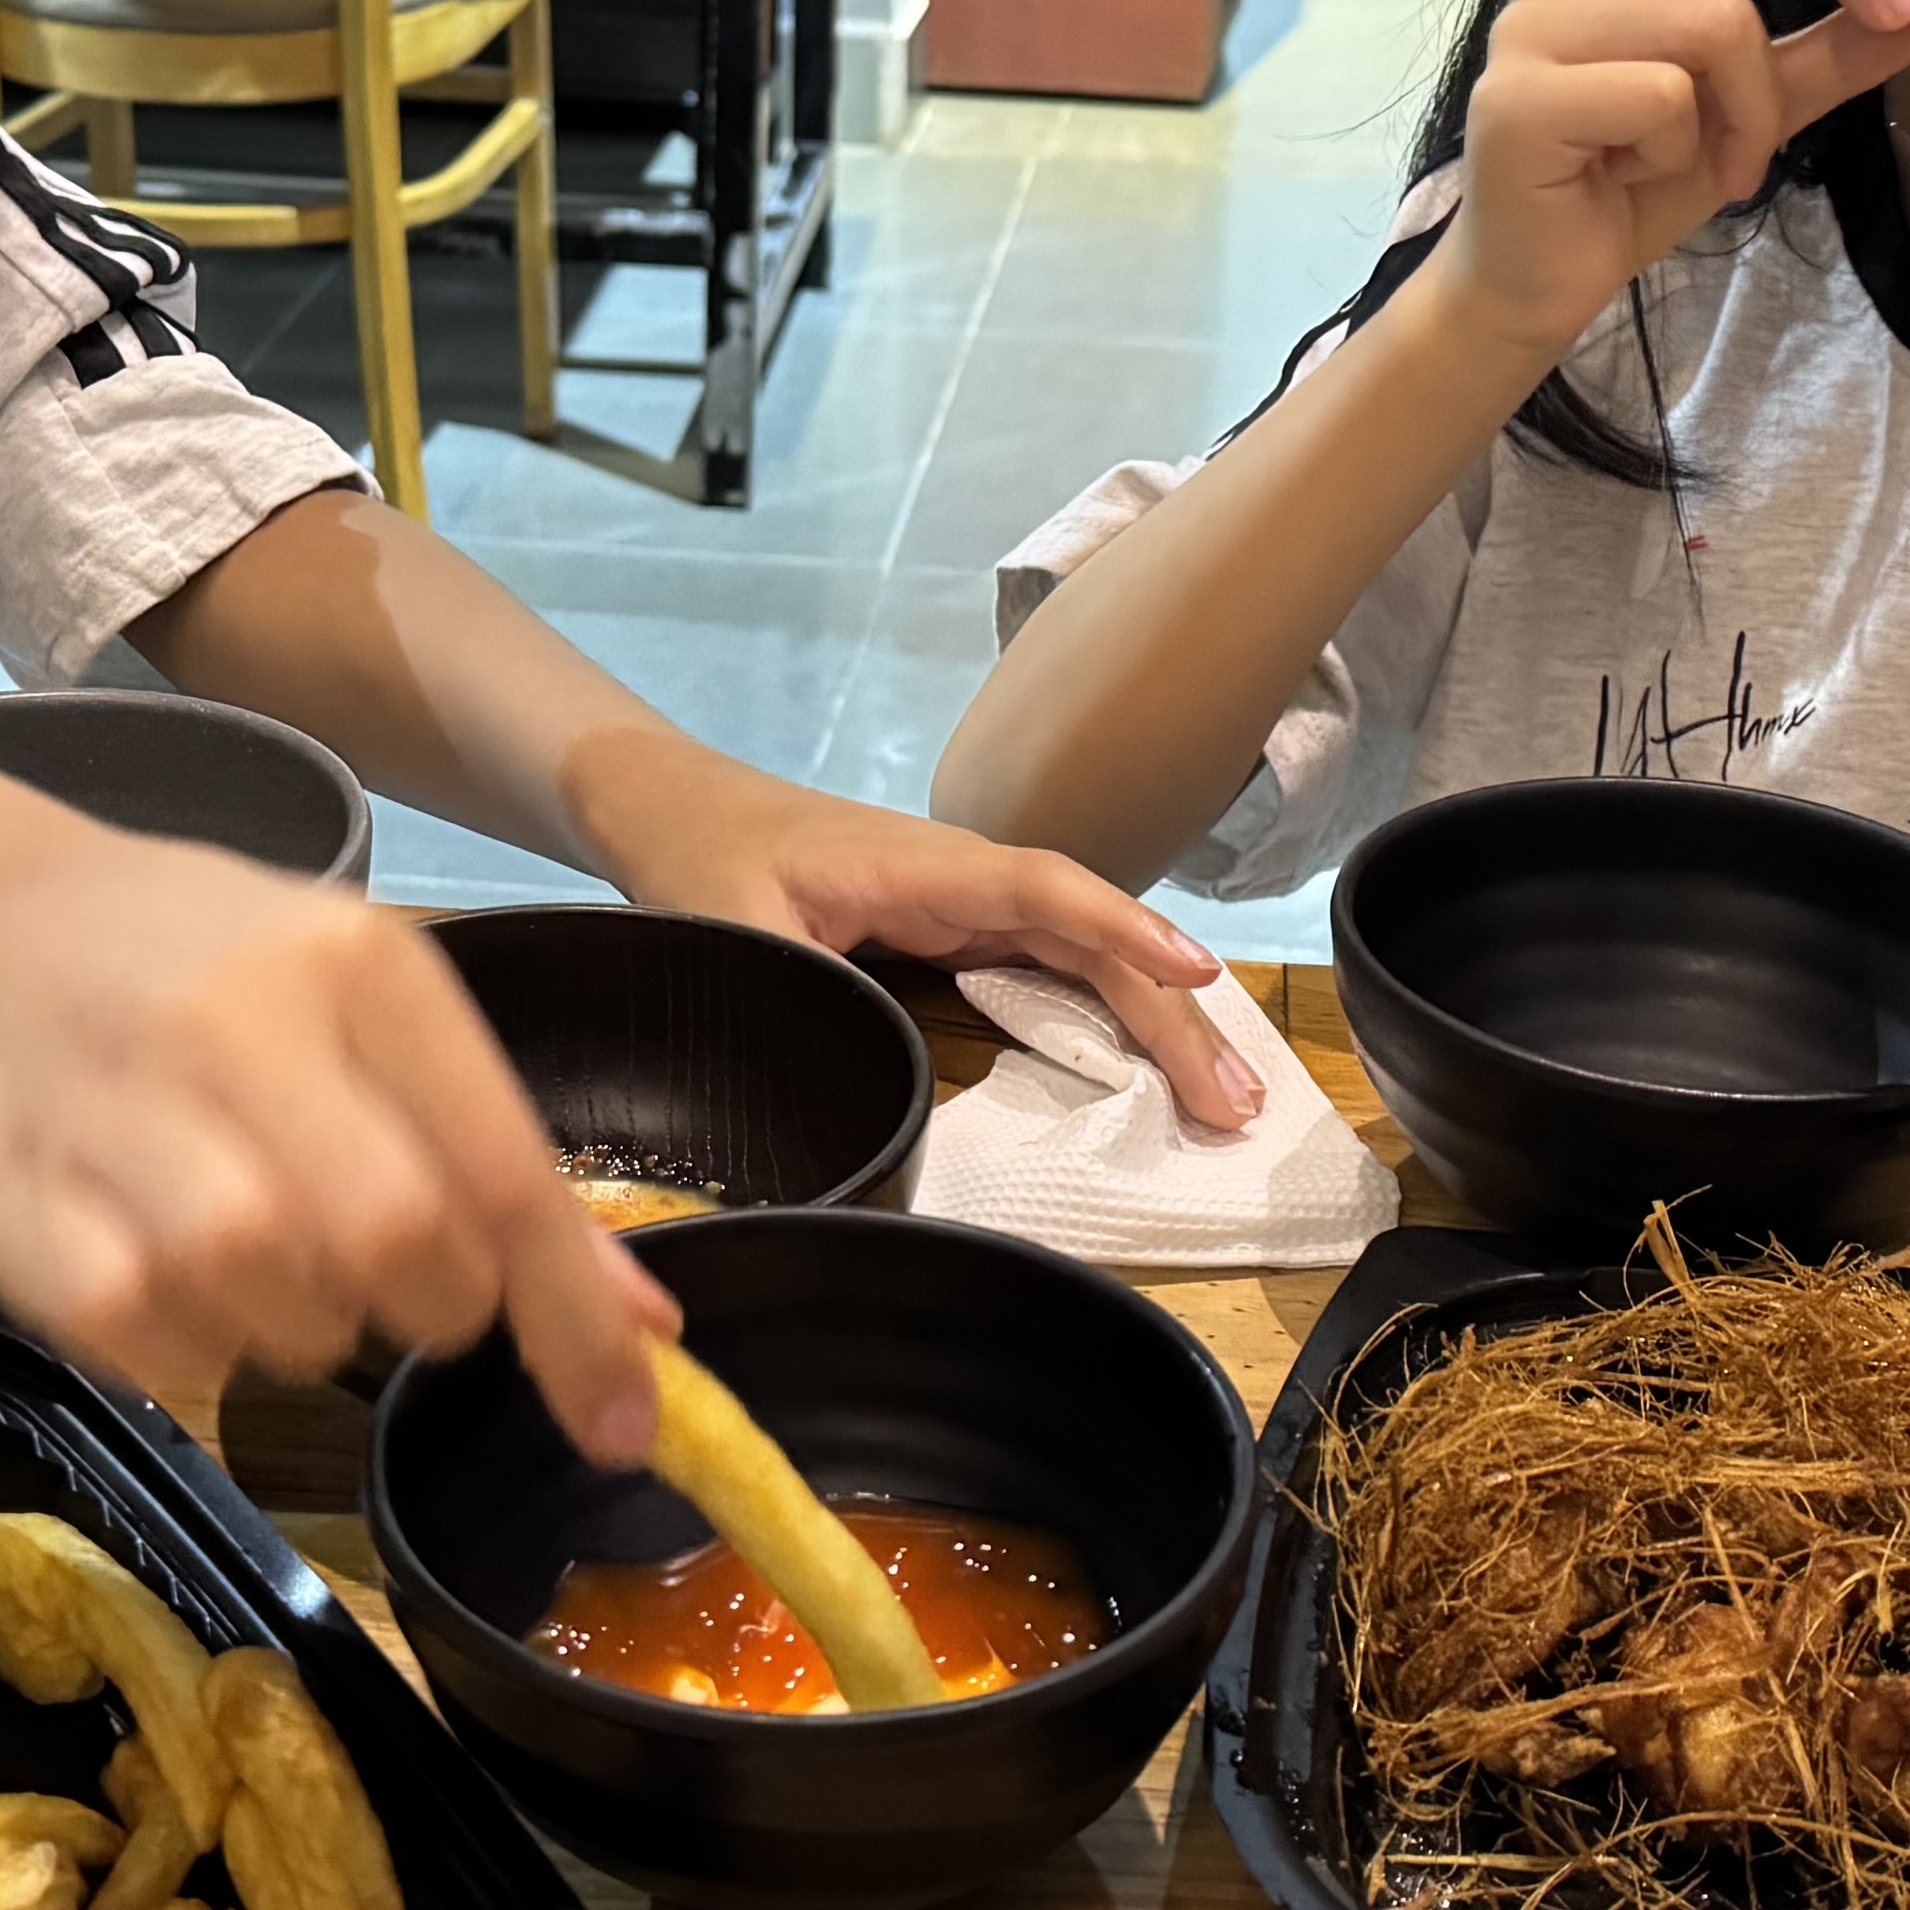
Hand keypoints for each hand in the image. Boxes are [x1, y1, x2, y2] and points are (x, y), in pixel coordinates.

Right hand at [0, 836, 674, 1462]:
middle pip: (391, 1238)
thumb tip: (645, 1338)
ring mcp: (113, 1118)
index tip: (621, 1424)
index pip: (497, 1167)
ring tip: (281, 1261)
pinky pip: (157, 1354)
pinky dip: (199, 1356)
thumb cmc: (230, 981)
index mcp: (352, 963)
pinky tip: (188, 1283)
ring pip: (271, 1306)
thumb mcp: (383, 1015)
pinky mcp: (23, 1215)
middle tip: (409, 1290)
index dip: (570, 1317)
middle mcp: (230, 1025)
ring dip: (308, 1330)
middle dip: (433, 1307)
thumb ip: (507, 1168)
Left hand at [587, 741, 1260, 1125]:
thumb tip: (840, 1070)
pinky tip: (1162, 1064)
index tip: (1192, 974)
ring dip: (1162, 1022)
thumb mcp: (729, 927)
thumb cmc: (699, 855)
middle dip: (1174, 1013)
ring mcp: (971, 907)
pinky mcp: (963, 934)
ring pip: (1090, 958)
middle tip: (1236, 1101)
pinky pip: (1061, 970)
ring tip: (1228, 1100)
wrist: (673, 808)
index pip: (1046, 890)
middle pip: (1095, 939)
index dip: (1122, 929)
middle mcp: (967, 881)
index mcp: (923, 866)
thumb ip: (787, 992)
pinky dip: (1118, 1015)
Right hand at [1435, 0, 1909, 362]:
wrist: (1532, 290)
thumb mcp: (1758, 111)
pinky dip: (1686, 152)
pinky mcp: (1520, 98)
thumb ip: (1834, 51)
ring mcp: (1534, 26)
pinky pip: (1663, 95)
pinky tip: (1640, 181)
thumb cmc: (1631, 190)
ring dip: (1754, 110)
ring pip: (1717, 21)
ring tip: (1721, 165)